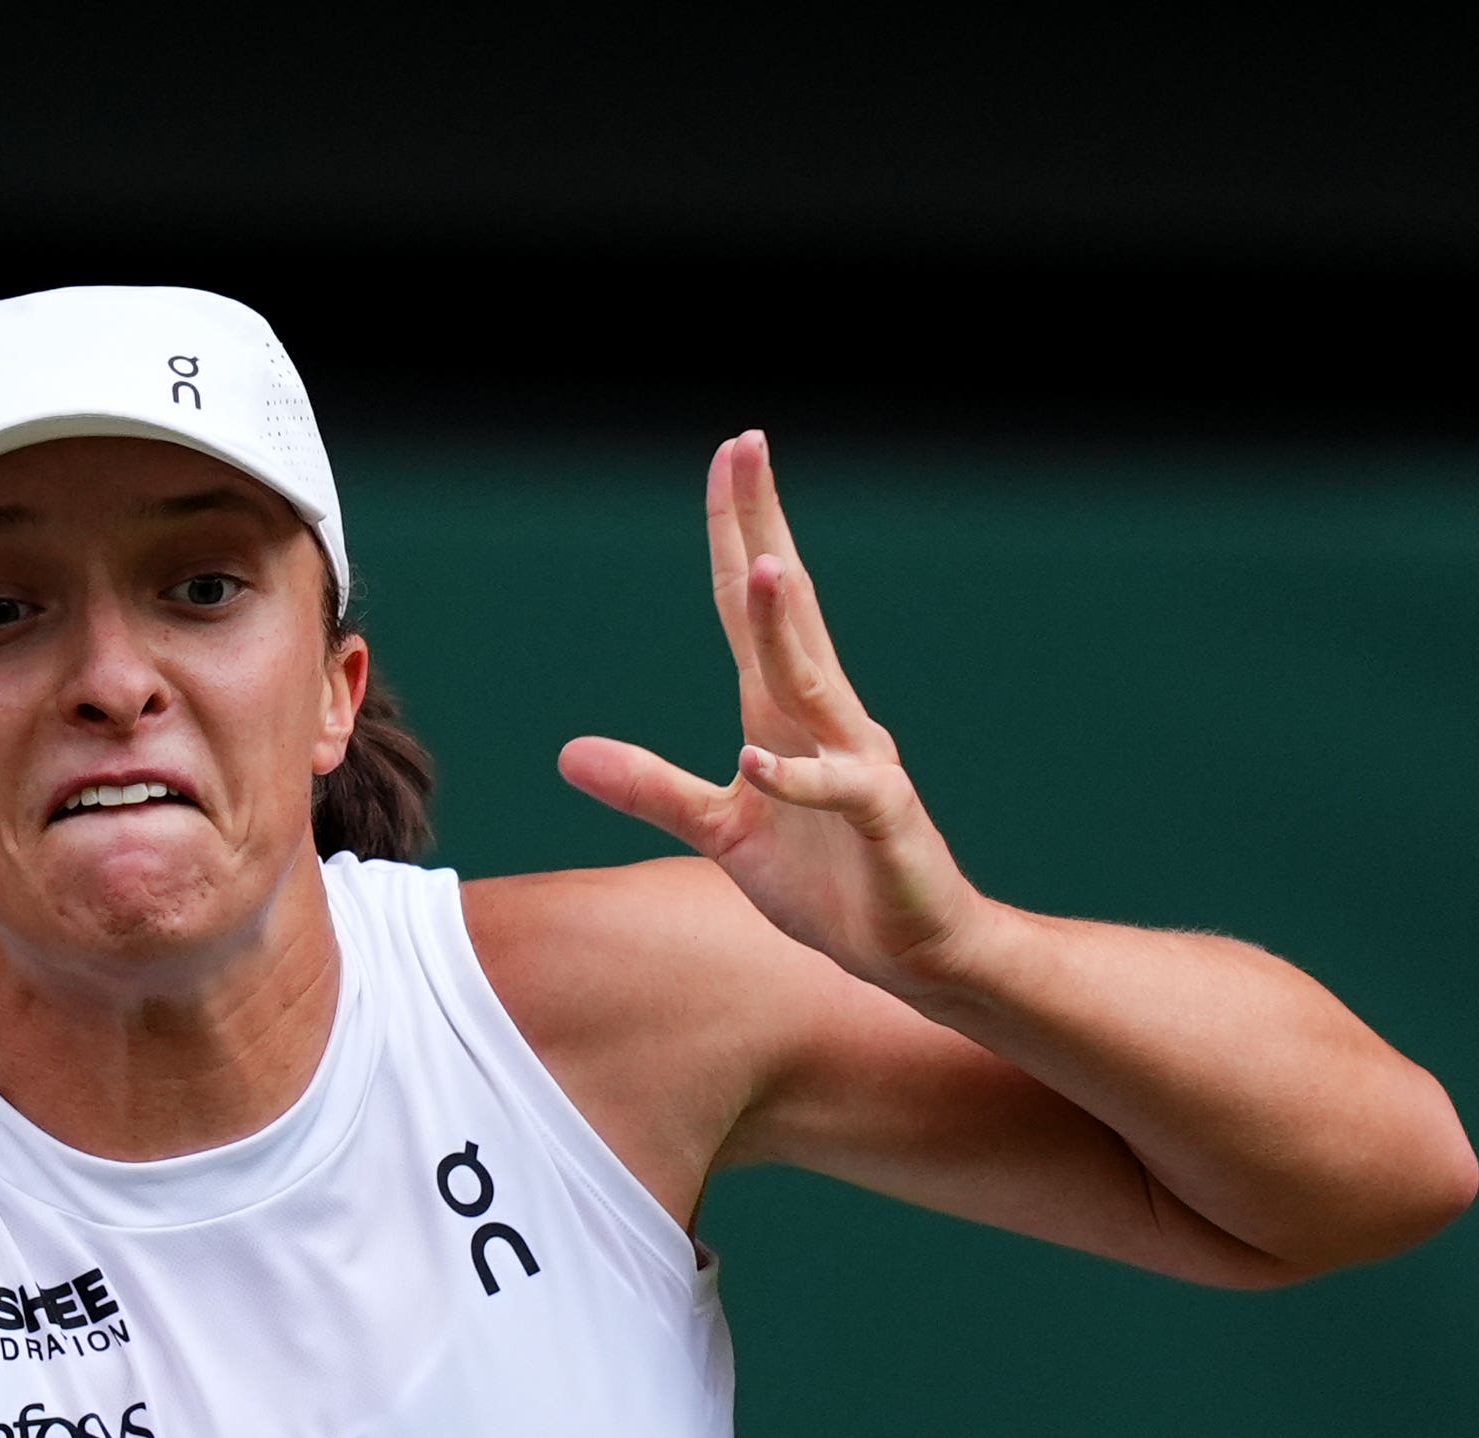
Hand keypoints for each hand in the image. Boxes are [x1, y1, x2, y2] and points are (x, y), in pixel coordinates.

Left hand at [557, 432, 1003, 1006]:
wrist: (910, 947)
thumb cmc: (827, 881)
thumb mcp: (720, 831)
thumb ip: (651, 788)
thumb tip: (568, 753)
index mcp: (782, 711)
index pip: (751, 608)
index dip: (736, 534)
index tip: (729, 457)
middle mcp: (824, 718)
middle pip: (788, 611)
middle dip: (765, 532)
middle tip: (748, 449)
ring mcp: (858, 763)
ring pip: (814, 684)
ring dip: (788, 630)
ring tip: (767, 566)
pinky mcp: (881, 820)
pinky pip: (835, 790)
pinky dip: (796, 778)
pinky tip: (756, 759)